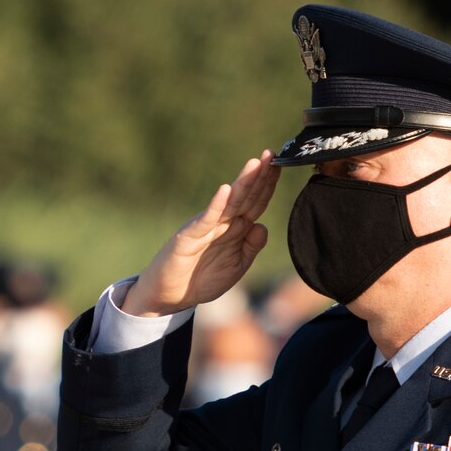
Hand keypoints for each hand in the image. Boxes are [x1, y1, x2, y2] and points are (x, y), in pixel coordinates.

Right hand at [121, 152, 279, 317]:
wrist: (170, 296)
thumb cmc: (202, 280)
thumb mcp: (236, 266)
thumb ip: (251, 247)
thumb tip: (262, 226)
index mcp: (236, 229)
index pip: (256, 203)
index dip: (268, 185)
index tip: (281, 165)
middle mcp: (223, 223)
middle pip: (246, 196)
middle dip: (260, 176)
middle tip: (272, 154)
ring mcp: (206, 227)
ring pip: (229, 202)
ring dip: (243, 182)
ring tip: (256, 163)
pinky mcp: (190, 236)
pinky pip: (206, 219)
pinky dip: (216, 205)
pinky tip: (226, 191)